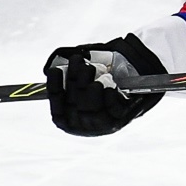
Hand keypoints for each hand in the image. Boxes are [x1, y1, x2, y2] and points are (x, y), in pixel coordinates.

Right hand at [42, 34, 165, 135]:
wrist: (135, 84)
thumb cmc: (104, 80)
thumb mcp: (84, 73)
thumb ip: (67, 70)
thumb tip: (51, 67)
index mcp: (69, 119)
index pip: (57, 109)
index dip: (54, 89)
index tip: (55, 70)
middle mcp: (83, 125)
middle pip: (74, 105)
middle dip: (74, 80)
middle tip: (76, 60)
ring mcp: (100, 125)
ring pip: (91, 108)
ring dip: (89, 85)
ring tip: (91, 69)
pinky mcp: (119, 121)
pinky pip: (111, 110)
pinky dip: (108, 97)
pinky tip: (108, 87)